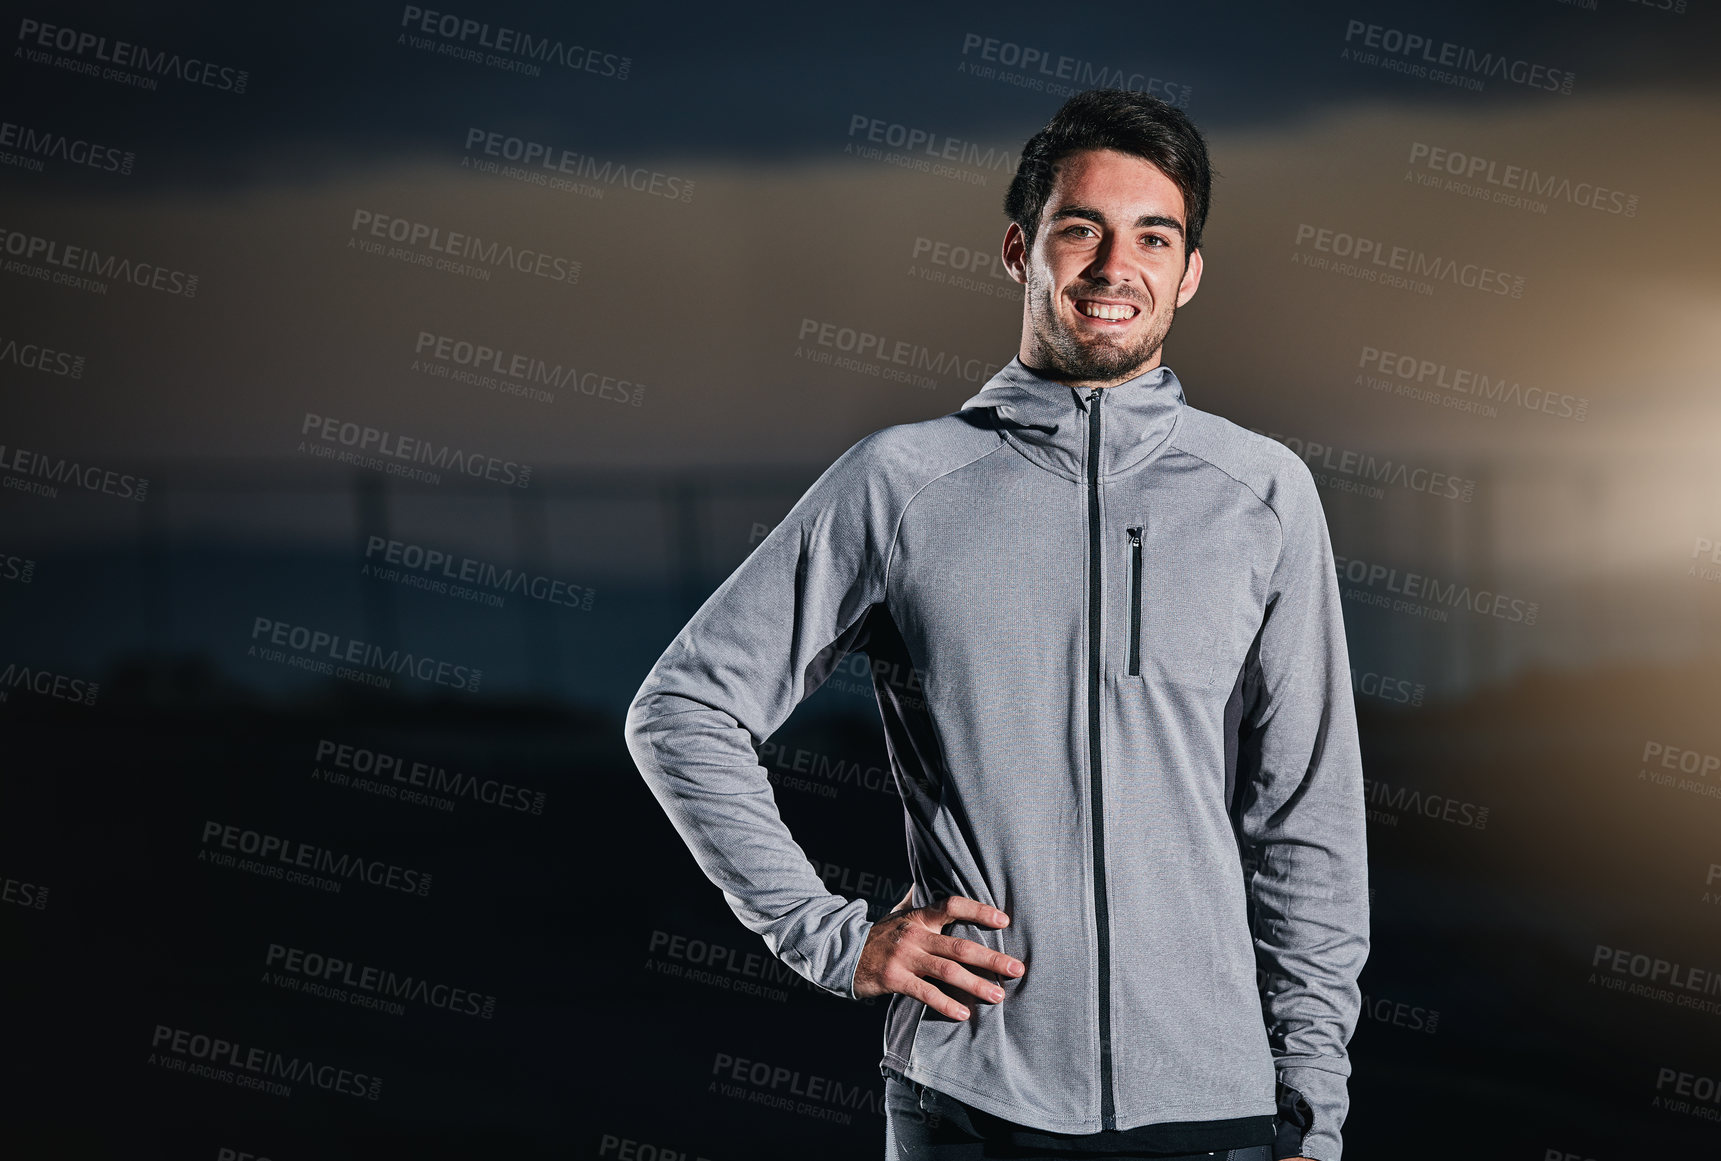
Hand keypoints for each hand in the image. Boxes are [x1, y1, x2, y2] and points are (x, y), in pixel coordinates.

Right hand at [853, 891, 1023, 1018]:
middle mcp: (915, 934)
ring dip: (976, 984)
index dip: (979, 911)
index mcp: (919, 917)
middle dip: (992, 958)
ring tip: (998, 995)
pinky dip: (946, 1003)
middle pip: (959, 946)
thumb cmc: (880, 935)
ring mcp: (904, 957)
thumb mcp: (899, 913)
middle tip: (1017, 969)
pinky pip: (925, 993)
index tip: (1005, 922)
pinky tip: (964, 1014)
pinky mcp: (894, 979)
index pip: (953, 907)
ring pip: (947, 971)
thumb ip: (919, 899)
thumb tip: (931, 872)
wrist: (842, 953)